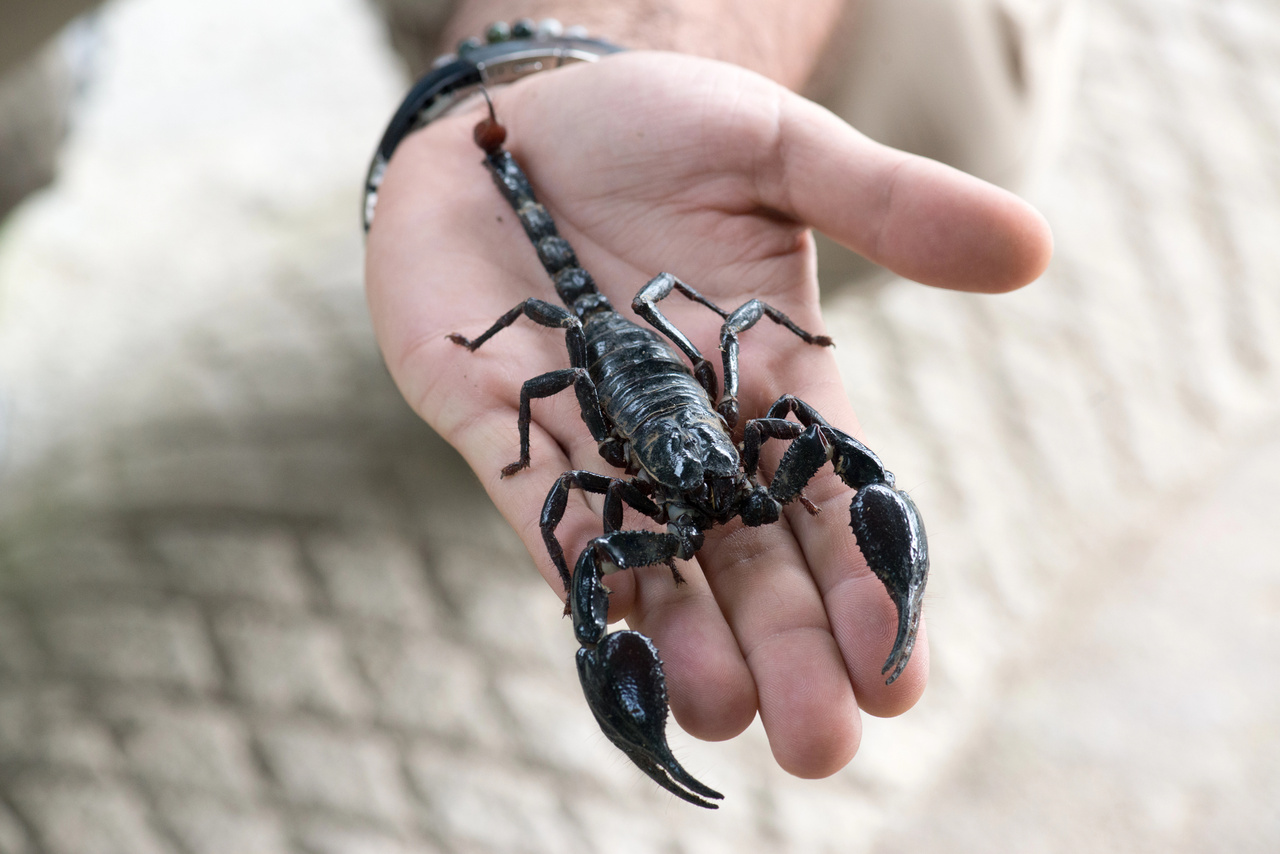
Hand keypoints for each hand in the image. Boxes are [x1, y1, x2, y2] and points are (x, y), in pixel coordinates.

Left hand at [365, 51, 1050, 777]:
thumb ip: (889, 202)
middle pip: (752, 562)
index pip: (834, 505)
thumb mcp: (779, 149)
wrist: (518, 120)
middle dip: (789, 650)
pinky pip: (545, 519)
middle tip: (825, 741)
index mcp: (773, 388)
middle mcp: (693, 438)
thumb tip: (1032, 247)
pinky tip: (616, 640)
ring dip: (690, 643)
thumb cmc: (652, 127)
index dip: (868, 583)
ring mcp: (600, 444)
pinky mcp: (506, 434)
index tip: (900, 667)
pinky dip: (581, 577)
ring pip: (655, 565)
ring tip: (728, 713)